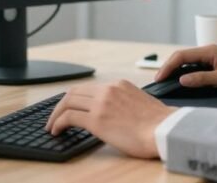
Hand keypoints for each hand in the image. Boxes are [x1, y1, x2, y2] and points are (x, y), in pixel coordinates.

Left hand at [45, 80, 174, 158]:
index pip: (89, 88)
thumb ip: (124, 102)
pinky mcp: (96, 119)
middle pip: (74, 92)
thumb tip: (115, 114)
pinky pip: (69, 117)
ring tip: (52, 126)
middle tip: (55, 116)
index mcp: (119, 85)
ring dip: (56, 114)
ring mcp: (101, 103)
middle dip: (61, 104)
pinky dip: (58, 123)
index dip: (75, 98)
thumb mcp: (140, 103)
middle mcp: (108, 90)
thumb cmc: (159, 124)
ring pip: (68, 102)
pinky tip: (56, 131)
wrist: (165, 130)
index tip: (70, 107)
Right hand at [155, 44, 216, 91]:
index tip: (160, 78)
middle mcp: (207, 52)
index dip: (169, 66)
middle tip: (158, 82)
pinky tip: (179, 82)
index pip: (182, 55)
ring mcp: (209, 58)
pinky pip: (193, 68)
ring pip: (186, 62)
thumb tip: (182, 80)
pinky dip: (183, 74)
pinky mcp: (211, 66)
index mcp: (210, 51)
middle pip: (181, 57)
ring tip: (165, 82)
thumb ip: (203, 78)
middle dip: (168, 68)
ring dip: (175, 71)